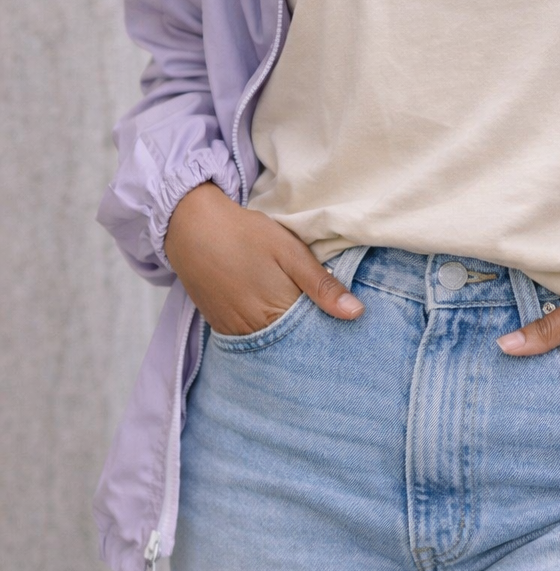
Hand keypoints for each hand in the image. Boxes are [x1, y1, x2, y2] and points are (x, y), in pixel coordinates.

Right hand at [164, 182, 363, 335]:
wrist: (191, 226)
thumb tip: (356, 314)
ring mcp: (234, 331)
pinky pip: (249, 338)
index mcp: (277, 313)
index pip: (313, 337)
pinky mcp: (219, 326)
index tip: (343, 323)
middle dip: (309, 335)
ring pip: (270, 343)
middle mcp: (254, 331)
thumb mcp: (290, 251)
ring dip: (286, 335)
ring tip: (300, 316)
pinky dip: (264, 330)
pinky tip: (273, 315)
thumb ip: (322, 285)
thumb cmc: (246, 234)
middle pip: (291, 344)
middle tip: (324, 319)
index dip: (329, 329)